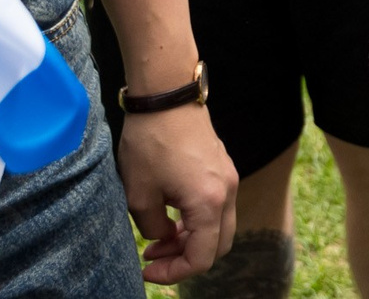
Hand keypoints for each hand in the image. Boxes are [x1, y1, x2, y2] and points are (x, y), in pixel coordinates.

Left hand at [118, 102, 236, 282]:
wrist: (167, 96)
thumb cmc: (150, 143)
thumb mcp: (139, 194)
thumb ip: (153, 227)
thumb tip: (161, 236)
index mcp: (209, 203)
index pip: (202, 257)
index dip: (174, 273)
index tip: (146, 269)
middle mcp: (227, 192)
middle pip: (219, 245)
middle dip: (186, 259)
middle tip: (153, 258)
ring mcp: (228, 177)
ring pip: (219, 226)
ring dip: (191, 239)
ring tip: (157, 239)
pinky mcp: (222, 167)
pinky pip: (217, 206)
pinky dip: (197, 220)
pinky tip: (169, 214)